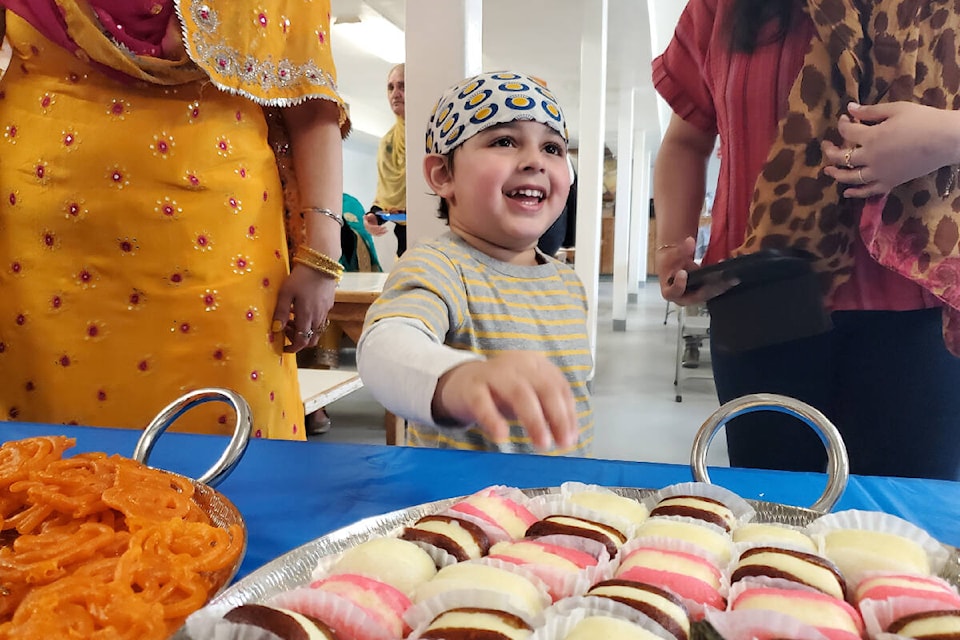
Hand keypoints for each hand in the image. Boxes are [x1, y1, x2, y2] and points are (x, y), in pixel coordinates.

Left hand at [272, 264, 337, 352]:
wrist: (322, 264)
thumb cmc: (301, 278)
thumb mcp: (285, 293)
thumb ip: (280, 312)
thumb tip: (275, 329)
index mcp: (306, 317)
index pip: (301, 341)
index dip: (292, 348)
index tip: (283, 347)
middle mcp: (318, 318)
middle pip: (311, 340)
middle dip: (298, 340)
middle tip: (286, 330)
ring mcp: (325, 312)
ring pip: (316, 330)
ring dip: (304, 330)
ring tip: (292, 317)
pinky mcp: (329, 305)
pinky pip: (320, 320)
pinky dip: (310, 321)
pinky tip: (302, 308)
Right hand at [363, 212, 388, 235]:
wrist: (368, 224)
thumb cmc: (368, 220)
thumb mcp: (367, 217)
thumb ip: (366, 217)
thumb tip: (364, 216)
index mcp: (367, 226)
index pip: (371, 228)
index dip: (375, 227)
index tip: (379, 227)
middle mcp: (369, 230)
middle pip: (375, 231)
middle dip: (380, 229)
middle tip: (385, 227)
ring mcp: (371, 233)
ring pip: (377, 233)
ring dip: (382, 232)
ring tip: (387, 230)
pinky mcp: (374, 234)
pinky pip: (378, 235)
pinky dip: (382, 234)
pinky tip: (385, 232)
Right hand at [432, 352, 577, 451]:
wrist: (460, 382)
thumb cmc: (501, 393)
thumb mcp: (528, 396)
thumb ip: (548, 411)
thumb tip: (569, 436)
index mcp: (536, 365)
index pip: (559, 388)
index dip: (569, 414)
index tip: (571, 438)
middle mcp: (517, 365)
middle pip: (544, 388)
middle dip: (557, 417)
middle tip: (561, 443)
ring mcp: (493, 374)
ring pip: (519, 393)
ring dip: (534, 420)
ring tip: (541, 443)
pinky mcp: (471, 387)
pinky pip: (483, 402)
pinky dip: (493, 419)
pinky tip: (502, 436)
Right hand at [656, 237, 732, 303]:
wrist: (675, 265)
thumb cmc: (671, 263)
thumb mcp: (673, 255)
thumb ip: (682, 249)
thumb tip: (690, 241)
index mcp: (670, 292)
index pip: (672, 292)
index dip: (677, 284)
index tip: (682, 273)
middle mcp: (683, 298)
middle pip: (696, 296)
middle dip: (710, 287)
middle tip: (720, 278)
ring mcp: (695, 297)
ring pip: (708, 295)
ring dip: (720, 287)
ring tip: (731, 279)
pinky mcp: (705, 294)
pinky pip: (714, 291)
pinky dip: (722, 284)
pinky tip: (732, 277)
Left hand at [822, 102, 959, 197]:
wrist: (946, 140)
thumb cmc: (923, 120)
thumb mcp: (896, 109)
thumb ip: (870, 111)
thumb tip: (849, 108)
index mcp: (871, 137)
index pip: (847, 132)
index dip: (842, 124)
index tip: (845, 119)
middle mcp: (870, 158)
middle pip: (841, 157)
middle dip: (830, 151)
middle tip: (826, 146)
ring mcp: (879, 173)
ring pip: (850, 177)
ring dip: (836, 174)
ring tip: (827, 170)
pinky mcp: (890, 182)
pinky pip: (869, 191)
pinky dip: (856, 193)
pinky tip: (846, 192)